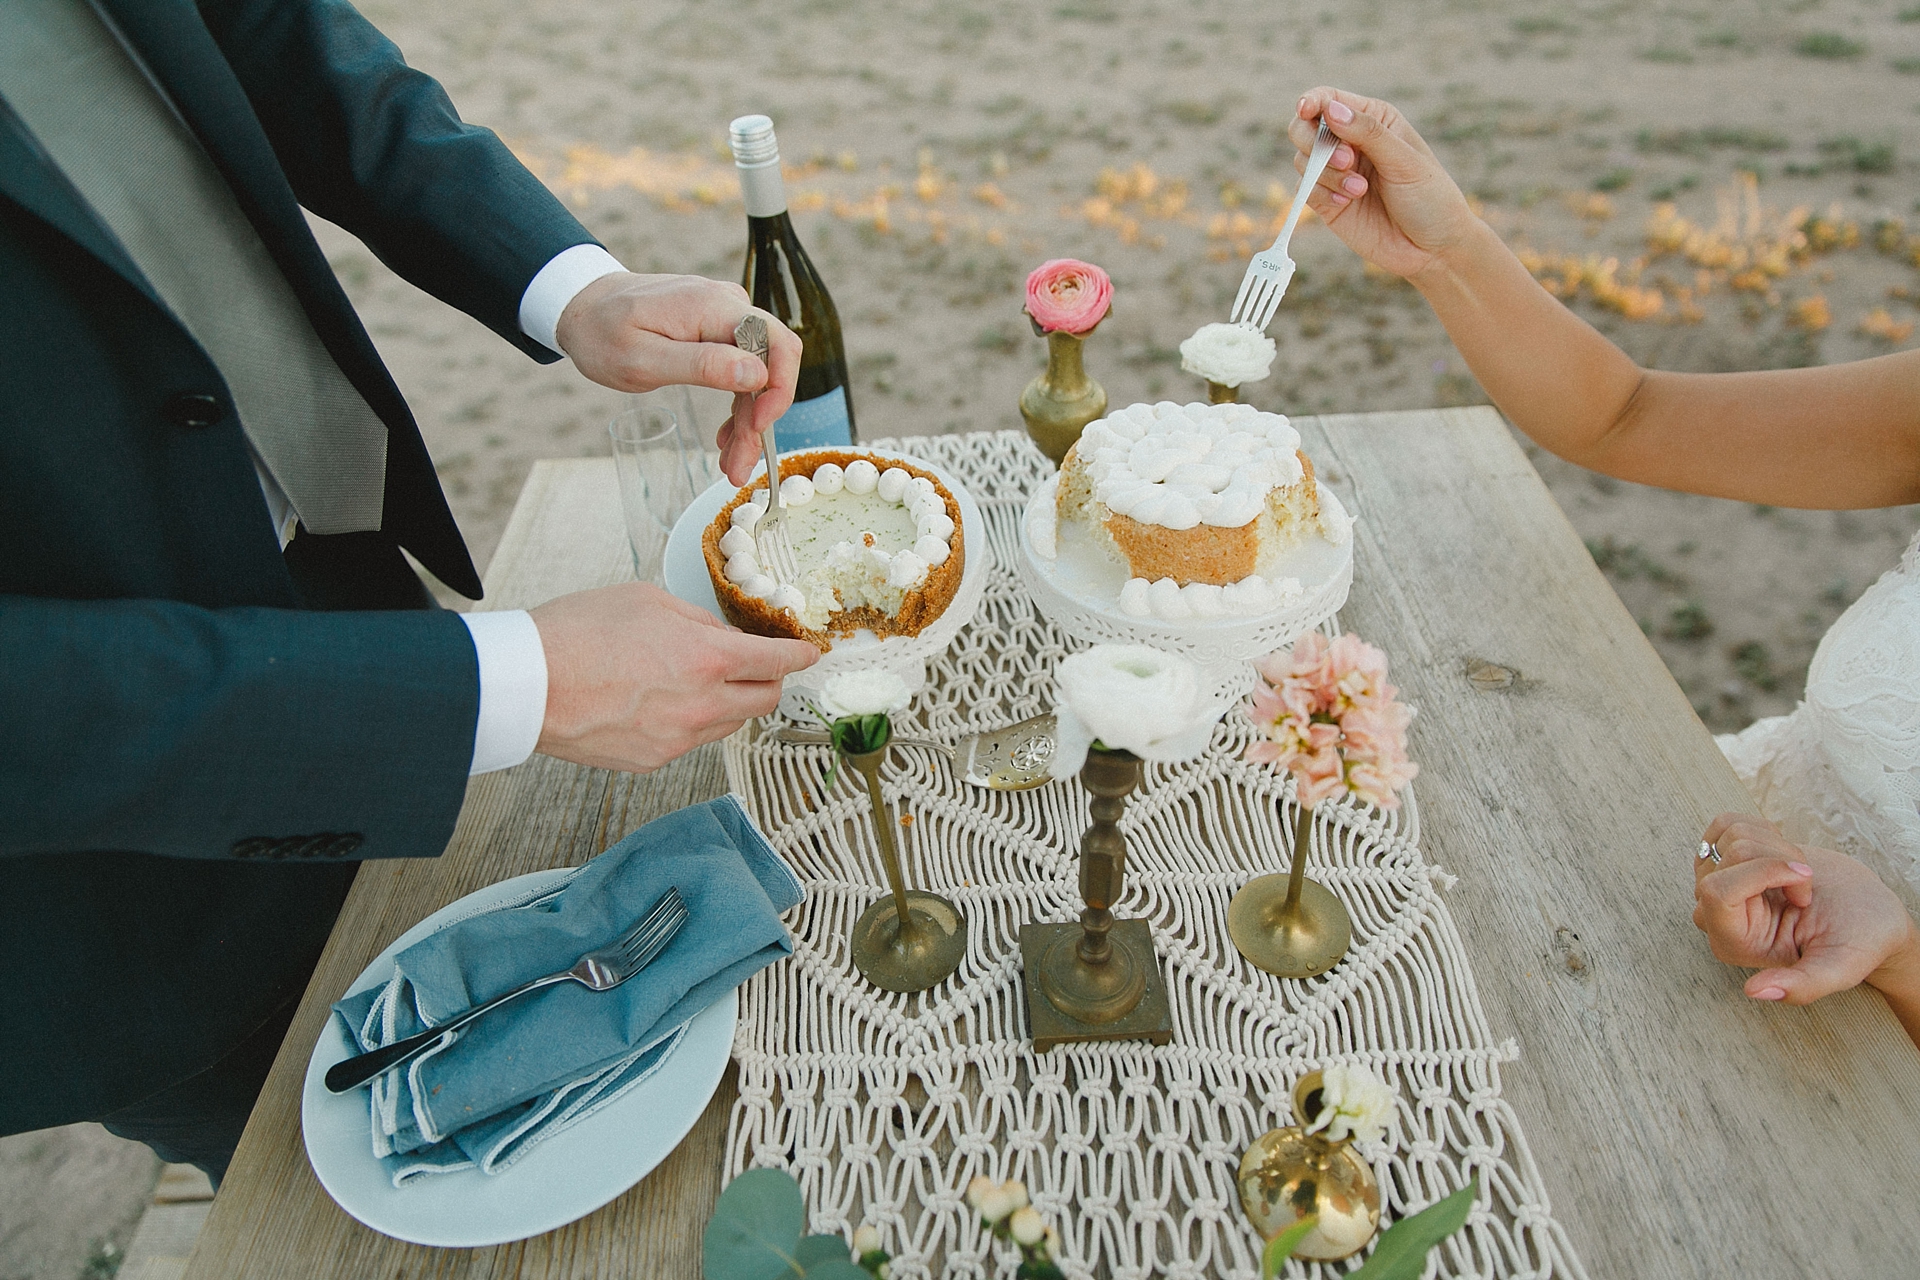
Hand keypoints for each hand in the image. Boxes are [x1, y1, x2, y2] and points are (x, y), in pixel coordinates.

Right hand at [529, 583, 818, 772]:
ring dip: (729, 702)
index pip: (777, 662)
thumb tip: (723, 637)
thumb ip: (698, 621)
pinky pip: (691, 740)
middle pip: (764, 701)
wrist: (526, 685)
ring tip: (699, 680)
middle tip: (758, 665)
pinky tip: (662, 701)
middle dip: (770, 681)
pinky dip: (691, 721)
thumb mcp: (648, 600)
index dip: (799, 656)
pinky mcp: (654, 760)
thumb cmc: (576, 633)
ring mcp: (679, 739)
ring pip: (729, 724)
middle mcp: (702, 704)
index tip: (808, 653)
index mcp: (707, 658)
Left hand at [555, 273, 800, 482]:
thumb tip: (757, 374)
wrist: (583, 309)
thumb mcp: (643, 360)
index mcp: (712, 307)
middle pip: (769, 366)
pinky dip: (736, 404)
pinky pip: (741, 368)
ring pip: (757, 373)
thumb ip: (702, 365)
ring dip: (749, 421)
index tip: (758, 427)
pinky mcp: (717, 328)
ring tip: (731, 461)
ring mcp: (723, 314)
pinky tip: (725, 433)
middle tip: (738, 467)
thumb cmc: (603, 334)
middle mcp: (727, 304)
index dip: (779, 389)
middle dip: (759, 421)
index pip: (777, 344)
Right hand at [1287, 88, 1479, 283]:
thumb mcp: (1405, 161)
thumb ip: (1368, 133)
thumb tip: (1330, 109)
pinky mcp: (1327, 202)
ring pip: (1302, 160)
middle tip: (1346, 161)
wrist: (1432, 249)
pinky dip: (1322, 194)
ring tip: (1360, 190)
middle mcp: (1350, 142)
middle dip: (1315, 142)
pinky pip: (1305, 190)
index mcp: (1373, 120)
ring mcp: (1336, 173)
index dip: (1312, 101)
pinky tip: (1348, 203)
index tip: (1306, 110)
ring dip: (1327, 174)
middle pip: (1304, 128)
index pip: (1329, 100)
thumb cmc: (1429, 198)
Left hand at [1694, 814, 1919, 1023]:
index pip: (1717, 891)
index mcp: (1734, 945)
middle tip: (1807, 890)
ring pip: (1731, 836)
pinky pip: (1728, 823)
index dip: (1764, 874)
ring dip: (1779, 847)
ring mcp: (1718, 882)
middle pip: (1727, 859)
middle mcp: (1715, 915)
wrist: (1868, 915)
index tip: (1805, 888)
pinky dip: (1765, 831)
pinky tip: (1783, 859)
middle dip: (1779, 861)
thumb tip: (1754, 992)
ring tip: (1799, 879)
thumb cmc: (1856, 943)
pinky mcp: (1727, 857)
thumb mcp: (1839, 970)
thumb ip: (1802, 987)